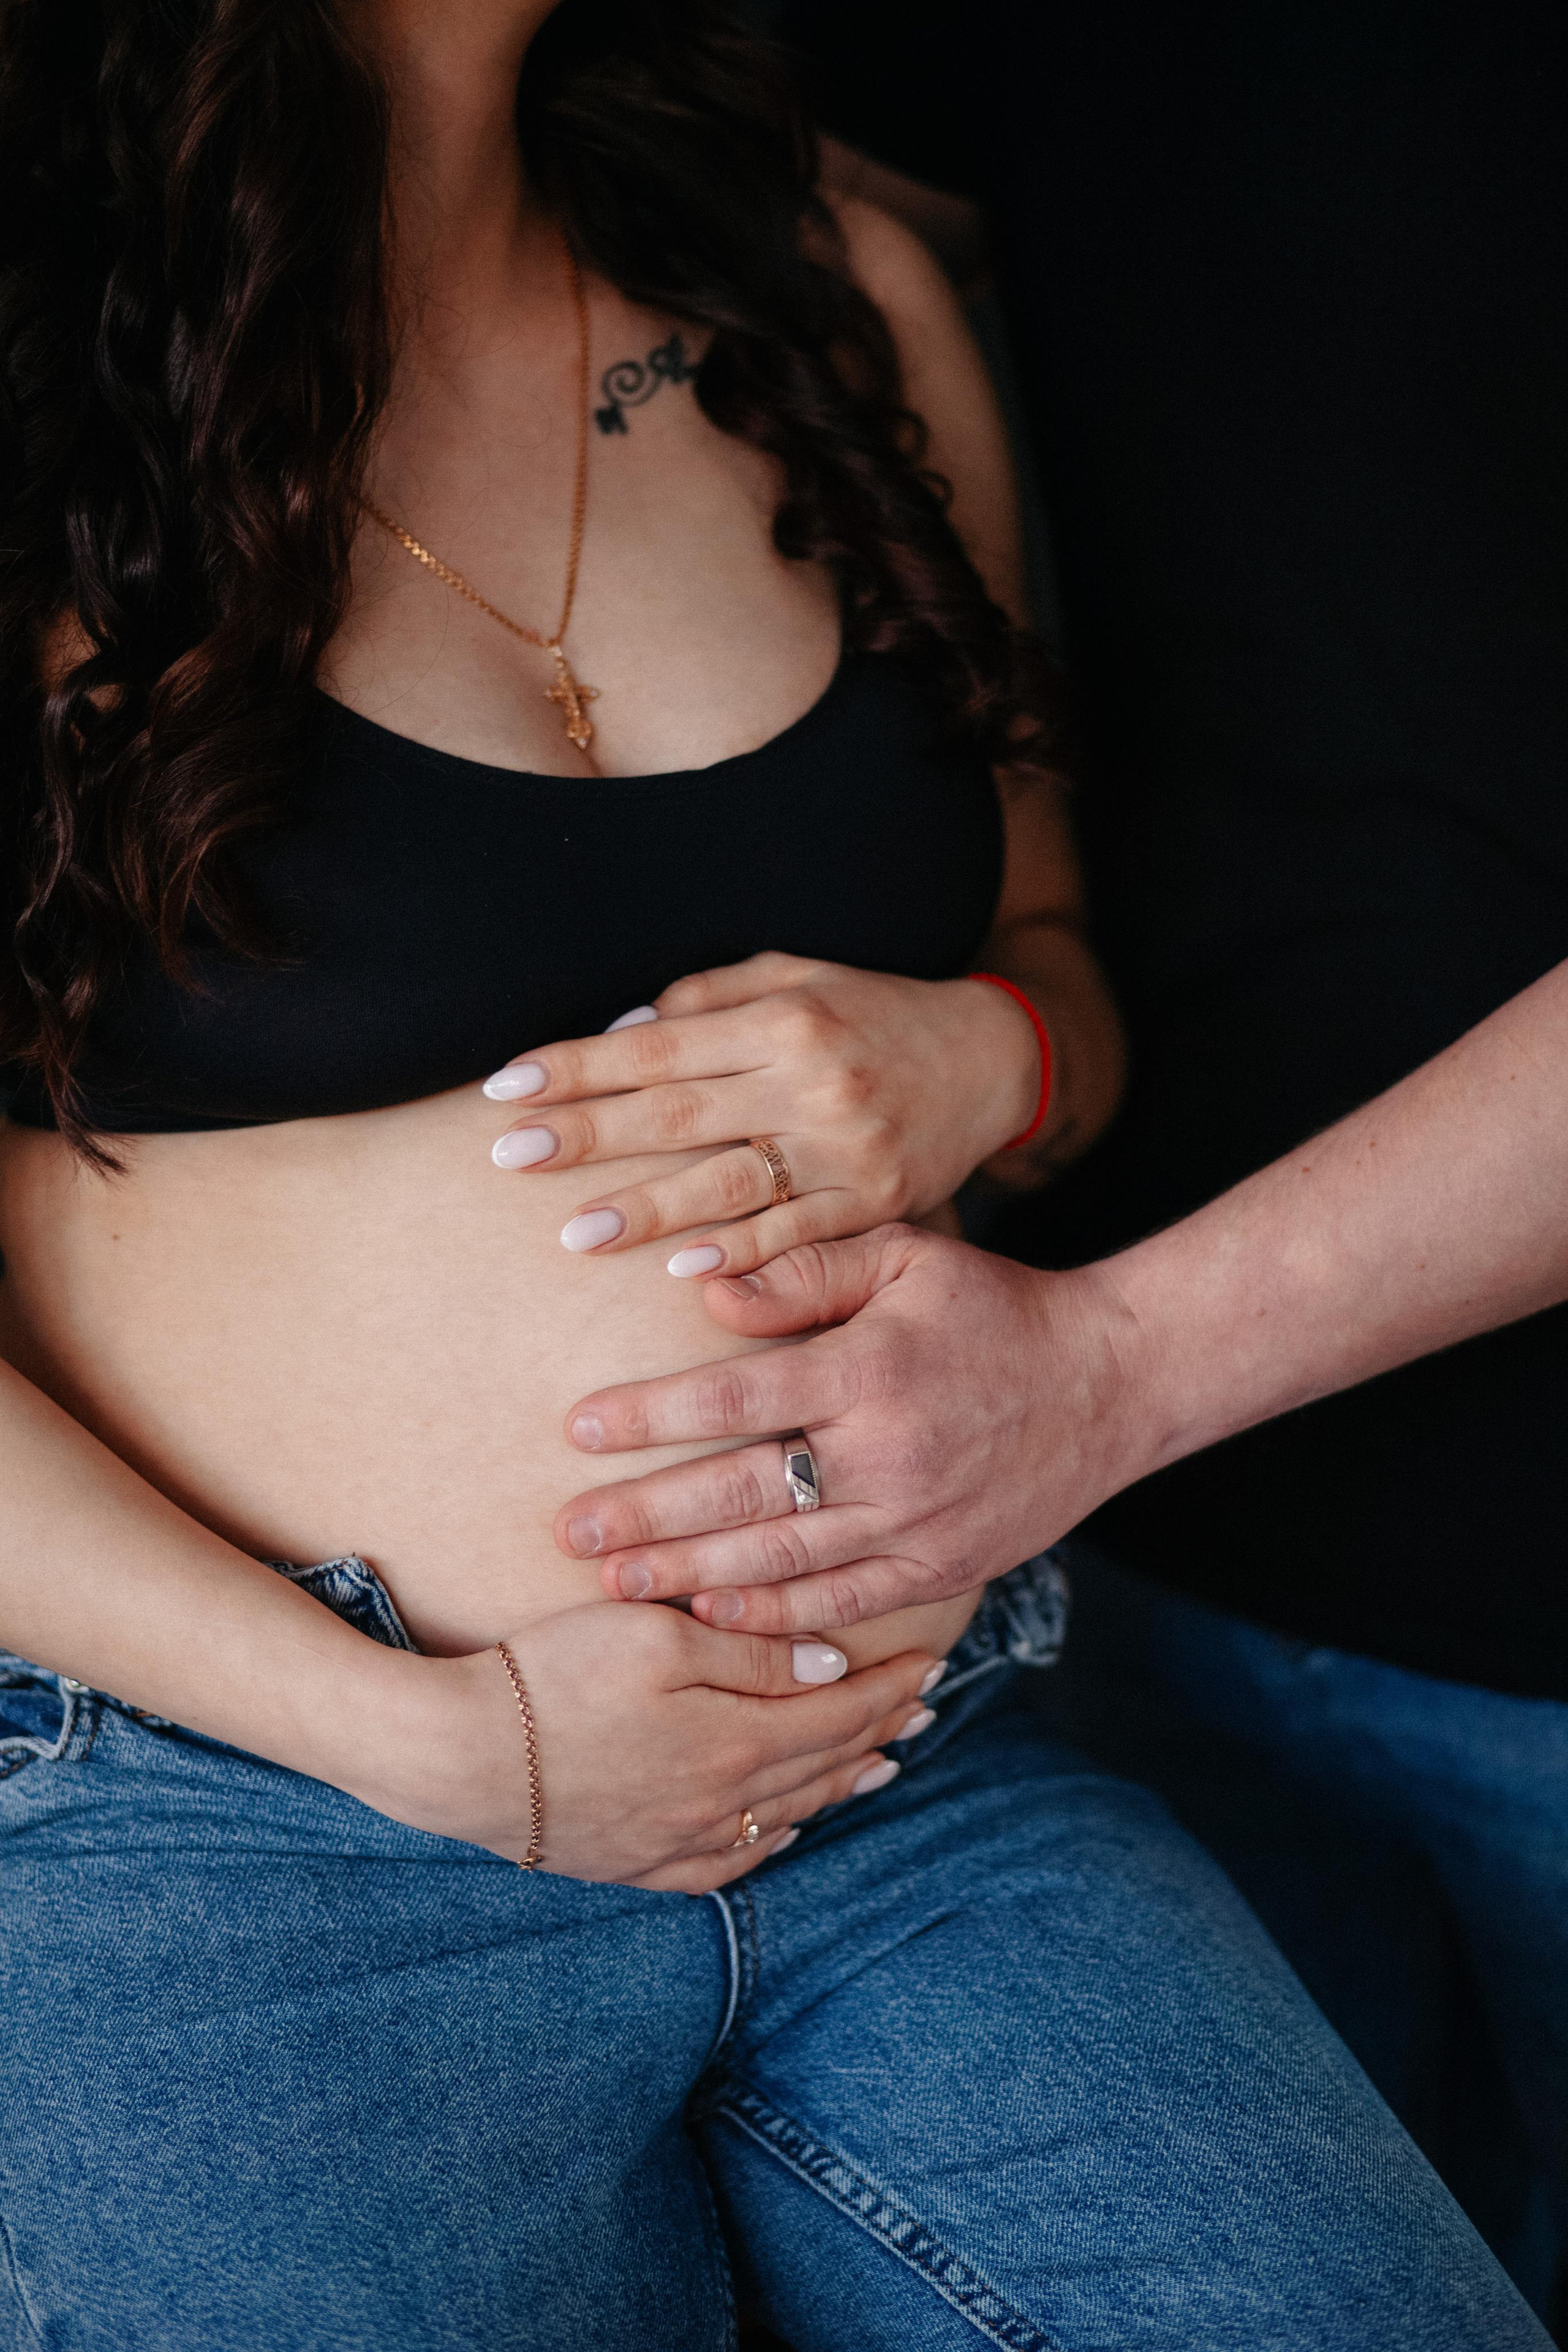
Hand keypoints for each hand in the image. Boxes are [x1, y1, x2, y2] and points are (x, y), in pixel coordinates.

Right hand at [370, 1597, 940, 1891]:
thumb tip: (829, 1669)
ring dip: (839, 1785)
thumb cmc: (551, 1675)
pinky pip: (729, 1862)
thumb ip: (749, 1655)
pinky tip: (786, 1825)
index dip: (889, 1688)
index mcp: (732, 1742)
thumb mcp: (655, 1636)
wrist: (456, 1756)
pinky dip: (772, 1838)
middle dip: (878, 1731)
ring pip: (784, 1815)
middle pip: (821, 1766)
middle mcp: (719, 1805)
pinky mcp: (635, 1863)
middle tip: (922, 1707)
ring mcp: (677, 1842)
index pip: (838, 1715)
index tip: (931, 1663)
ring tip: (880, 1763)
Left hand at [483, 952, 1040, 1277]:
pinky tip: (680, 1271)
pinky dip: (737, 1255)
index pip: (658, 1046)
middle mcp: (811, 1081)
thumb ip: (706, 998)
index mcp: (784, 1018)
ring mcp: (846, 1149)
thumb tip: (619, 1032)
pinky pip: (795, 1236)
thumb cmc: (874, 1013)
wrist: (993, 1060)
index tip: (507, 1086)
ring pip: (729, 1184)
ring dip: (647, 1212)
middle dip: (589, 1137)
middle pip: (680, 1114)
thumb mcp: (798, 976)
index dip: (579, 1066)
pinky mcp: (876, 1203)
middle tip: (511, 1157)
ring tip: (574, 1234)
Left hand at [552, 1226, 1141, 1634]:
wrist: (1109, 1383)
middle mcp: (889, 1456)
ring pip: (781, 1561)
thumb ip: (806, 1269)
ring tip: (613, 1582)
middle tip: (568, 1530)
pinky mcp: (940, 1571)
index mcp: (871, 1370)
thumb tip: (706, 1291)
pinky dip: (775, 1618)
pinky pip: (843, 1603)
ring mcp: (917, 1524)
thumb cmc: (993, 1308)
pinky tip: (712, 1618)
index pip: (736, 1396)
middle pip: (742, 1493)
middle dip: (646, 1516)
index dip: (650, 1415)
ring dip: (689, 1575)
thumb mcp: (907, 1256)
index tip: (578, 1427)